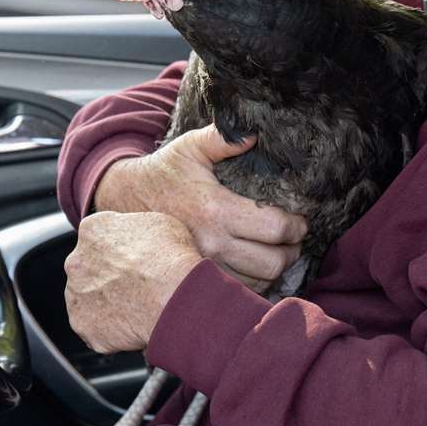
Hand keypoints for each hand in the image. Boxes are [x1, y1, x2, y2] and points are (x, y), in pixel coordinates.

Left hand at [64, 211, 202, 352]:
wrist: (173, 296)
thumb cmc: (171, 257)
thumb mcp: (157, 224)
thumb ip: (133, 228)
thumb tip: (138, 238)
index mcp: (92, 230)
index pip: (97, 237)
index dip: (118, 250)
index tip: (134, 259)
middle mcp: (76, 261)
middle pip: (87, 269)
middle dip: (106, 277)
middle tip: (135, 287)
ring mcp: (76, 296)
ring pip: (88, 300)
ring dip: (106, 304)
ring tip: (137, 309)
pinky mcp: (83, 326)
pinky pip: (94, 329)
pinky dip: (110, 331)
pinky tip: (133, 327)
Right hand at [93, 125, 306, 291]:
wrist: (126, 200)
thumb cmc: (165, 172)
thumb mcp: (191, 147)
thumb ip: (223, 137)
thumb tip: (256, 134)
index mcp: (215, 210)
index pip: (274, 228)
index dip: (295, 226)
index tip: (300, 220)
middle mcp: (211, 244)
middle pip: (272, 263)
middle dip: (291, 251)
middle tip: (294, 238)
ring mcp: (203, 265)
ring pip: (257, 282)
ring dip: (275, 269)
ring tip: (277, 251)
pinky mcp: (196, 278)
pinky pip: (236, 290)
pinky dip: (253, 281)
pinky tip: (256, 264)